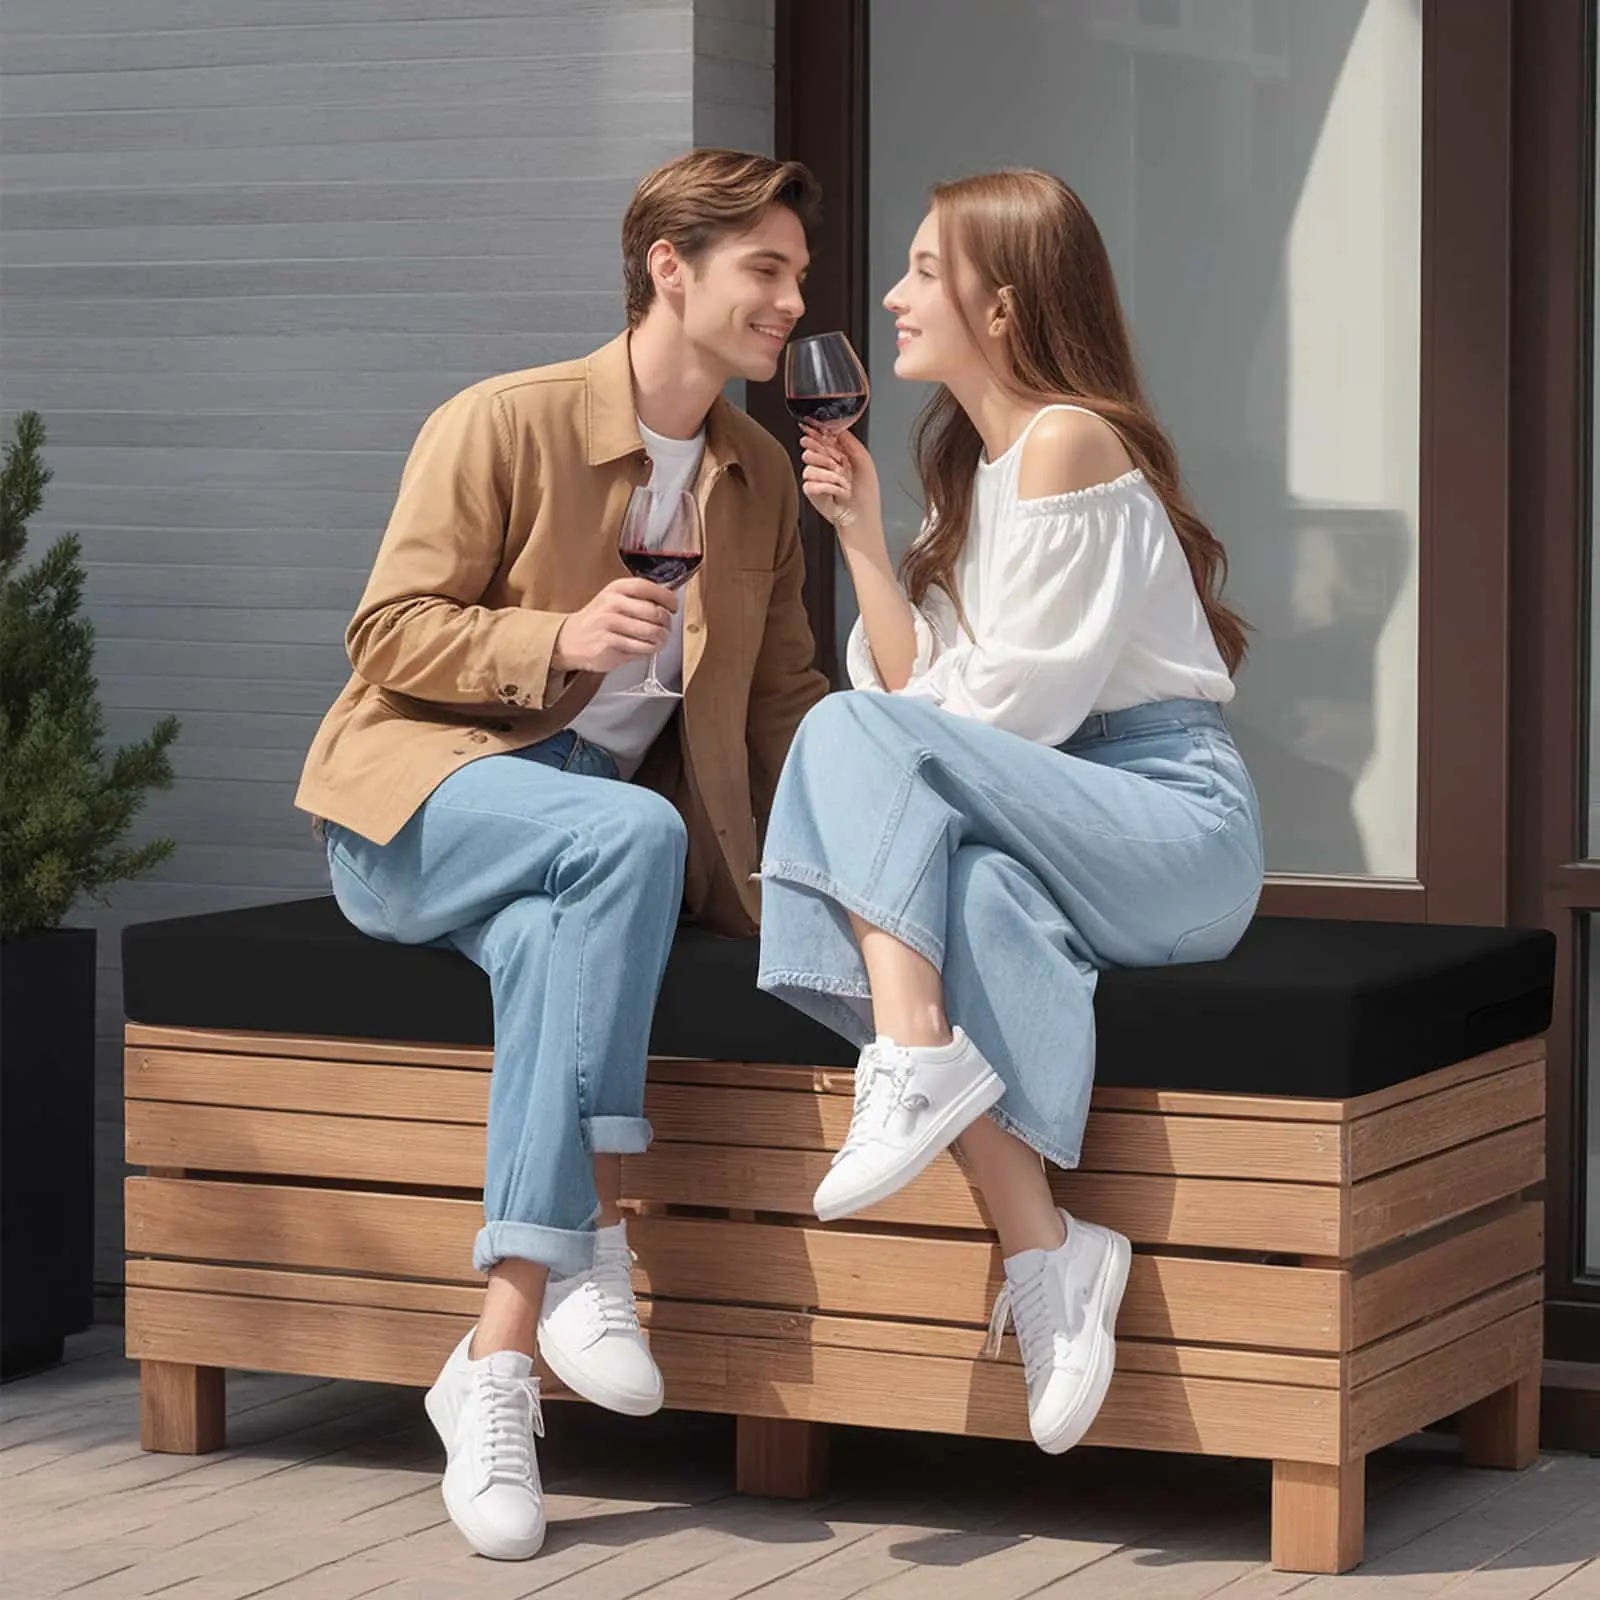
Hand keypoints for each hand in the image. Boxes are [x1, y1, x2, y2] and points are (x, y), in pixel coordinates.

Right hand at [551, 578, 676, 673]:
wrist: (570, 639)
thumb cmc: (598, 619)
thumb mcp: (614, 598)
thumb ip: (639, 598)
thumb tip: (669, 600)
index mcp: (616, 589)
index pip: (649, 588)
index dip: (667, 599)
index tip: (673, 607)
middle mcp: (612, 605)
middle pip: (655, 613)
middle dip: (667, 623)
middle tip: (667, 627)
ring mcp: (609, 625)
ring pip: (651, 633)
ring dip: (661, 639)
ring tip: (660, 639)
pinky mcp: (609, 645)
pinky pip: (641, 649)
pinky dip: (649, 650)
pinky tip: (647, 647)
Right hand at [800, 424, 882, 543]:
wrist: (862, 515)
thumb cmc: (865, 494)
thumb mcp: (864, 461)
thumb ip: (850, 441)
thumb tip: (837, 427)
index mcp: (837, 454)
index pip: (821, 438)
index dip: (816, 432)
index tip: (812, 427)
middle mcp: (825, 464)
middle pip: (811, 449)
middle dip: (827, 455)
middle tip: (839, 465)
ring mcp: (816, 477)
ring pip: (810, 466)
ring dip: (831, 475)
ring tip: (843, 483)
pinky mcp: (811, 491)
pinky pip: (810, 482)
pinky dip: (827, 487)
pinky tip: (838, 492)